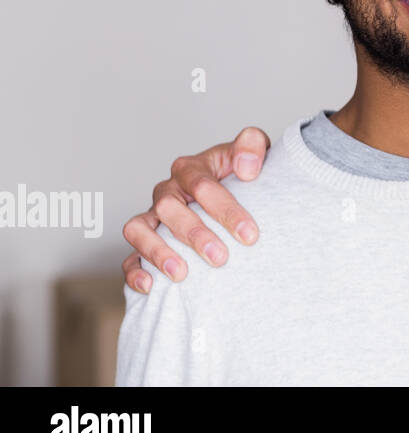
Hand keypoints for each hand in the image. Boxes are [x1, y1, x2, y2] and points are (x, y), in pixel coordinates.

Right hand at [120, 126, 269, 292]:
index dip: (225, 210)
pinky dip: (135, 271)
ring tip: (181, 274)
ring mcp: (152, 217)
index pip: (202, 185)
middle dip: (195, 234)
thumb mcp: (254, 150)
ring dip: (157, 252)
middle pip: (169, 208)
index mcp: (191, 168)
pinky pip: (129, 256)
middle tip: (220, 257)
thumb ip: (252, 146)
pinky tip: (151, 286)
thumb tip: (247, 168)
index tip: (249, 234)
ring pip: (138, 229)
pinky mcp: (145, 243)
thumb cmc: (245, 172)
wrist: (240, 189)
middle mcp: (167, 191)